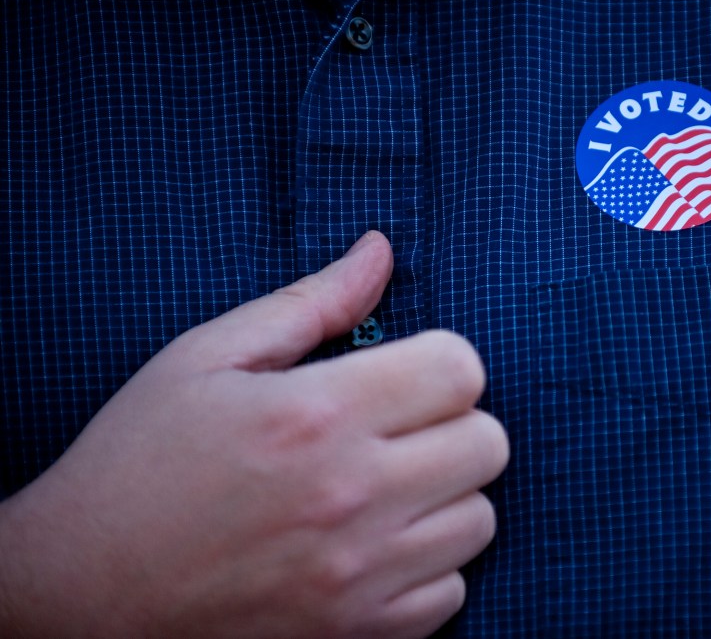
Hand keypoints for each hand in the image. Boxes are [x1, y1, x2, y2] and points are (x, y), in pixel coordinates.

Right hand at [0, 231, 508, 637]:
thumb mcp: (208, 358)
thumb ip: (311, 302)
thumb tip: (380, 250)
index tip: (408, 375)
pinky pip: (451, 591)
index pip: (461, 369)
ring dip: (445, 495)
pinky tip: (376, 547)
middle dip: (453, 423)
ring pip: (479, 518)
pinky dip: (428, 565)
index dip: (442, 362)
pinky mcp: (358, 633)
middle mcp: (351, 495)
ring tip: (386, 488)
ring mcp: (359, 575)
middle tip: (399, 429)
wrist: (83, 591)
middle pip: (487, 442)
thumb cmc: (140, 462)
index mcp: (317, 413)